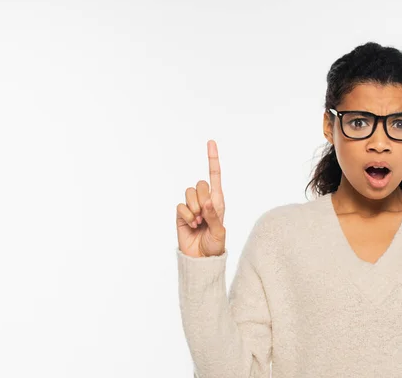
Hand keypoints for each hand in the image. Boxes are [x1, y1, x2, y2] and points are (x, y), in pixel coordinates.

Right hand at [176, 140, 225, 257]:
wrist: (201, 258)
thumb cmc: (215, 245)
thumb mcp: (220, 232)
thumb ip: (215, 215)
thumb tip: (209, 201)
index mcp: (218, 200)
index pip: (215, 175)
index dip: (212, 159)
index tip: (211, 142)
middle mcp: (205, 200)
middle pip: (200, 184)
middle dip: (202, 199)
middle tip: (205, 215)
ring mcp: (192, 206)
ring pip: (189, 193)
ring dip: (194, 208)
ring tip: (198, 222)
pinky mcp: (181, 213)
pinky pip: (181, 206)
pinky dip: (186, 216)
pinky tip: (192, 225)